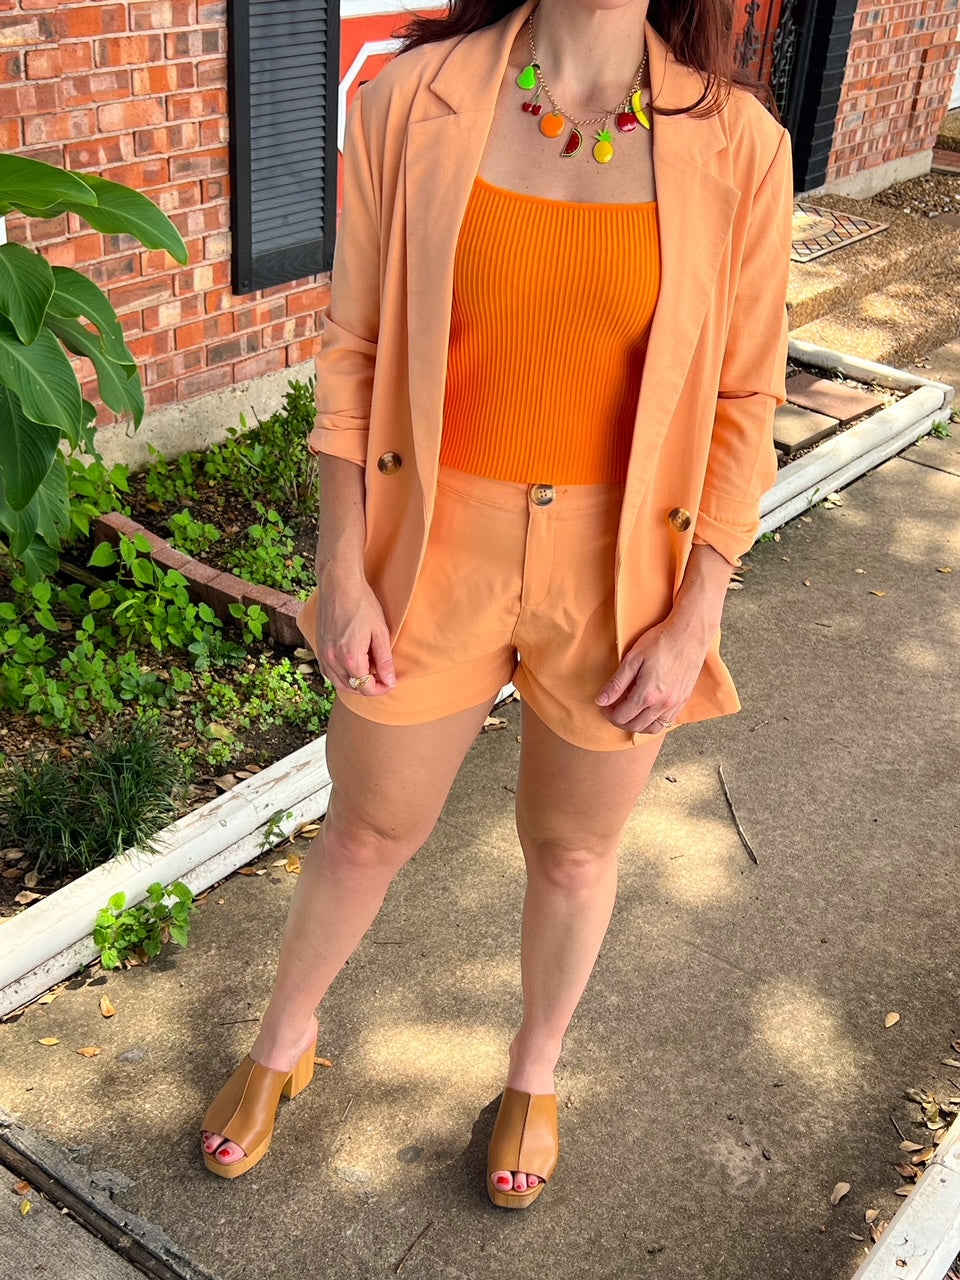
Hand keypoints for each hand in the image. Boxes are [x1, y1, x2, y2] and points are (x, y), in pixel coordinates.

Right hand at [313, 571, 395, 696]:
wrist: (339, 584)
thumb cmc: (362, 604)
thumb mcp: (380, 633)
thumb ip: (384, 661)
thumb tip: (390, 681)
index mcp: (350, 658)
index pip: (366, 688)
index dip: (382, 689)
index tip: (391, 682)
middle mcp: (333, 660)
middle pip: (351, 688)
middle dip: (368, 688)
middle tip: (382, 678)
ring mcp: (323, 654)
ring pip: (338, 682)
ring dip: (354, 684)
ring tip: (369, 673)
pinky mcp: (319, 647)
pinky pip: (328, 671)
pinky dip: (341, 675)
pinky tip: (352, 666)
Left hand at [594, 622, 707, 733]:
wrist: (689, 634)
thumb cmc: (660, 642)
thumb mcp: (632, 660)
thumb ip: (616, 684)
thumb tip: (601, 701)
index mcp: (647, 695)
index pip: (622, 717)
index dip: (608, 712)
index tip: (604, 703)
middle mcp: (663, 704)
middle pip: (636, 726)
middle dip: (620, 720)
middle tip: (613, 708)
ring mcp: (675, 704)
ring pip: (653, 728)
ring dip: (638, 724)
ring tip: (630, 712)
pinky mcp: (684, 700)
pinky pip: (667, 721)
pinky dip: (654, 721)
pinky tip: (648, 709)